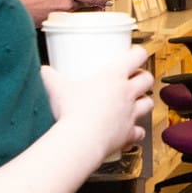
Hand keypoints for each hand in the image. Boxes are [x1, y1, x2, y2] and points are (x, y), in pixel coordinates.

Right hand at [12, 0, 110, 24]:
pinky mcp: (52, 22)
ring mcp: (60, 14)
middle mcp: (66, 3)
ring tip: (74, 2)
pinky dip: (62, 11)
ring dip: (75, 6)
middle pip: (84, 3)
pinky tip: (57, 8)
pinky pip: (62, 15)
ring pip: (72, 9)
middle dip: (95, 1)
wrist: (13, 7)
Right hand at [41, 45, 153, 159]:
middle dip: (143, 77)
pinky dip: (137, 131)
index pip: (137, 56)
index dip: (138, 53)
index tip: (135, 53)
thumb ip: (49, 77)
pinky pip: (139, 132)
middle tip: (135, 78)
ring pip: (148, 103)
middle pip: (147, 79)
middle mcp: (127, 93)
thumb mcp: (56, 88)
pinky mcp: (128, 133)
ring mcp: (130, 114)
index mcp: (114, 76)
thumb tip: (42, 71)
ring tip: (136, 102)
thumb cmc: (71, 111)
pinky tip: (130, 131)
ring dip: (144, 102)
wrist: (80, 139)